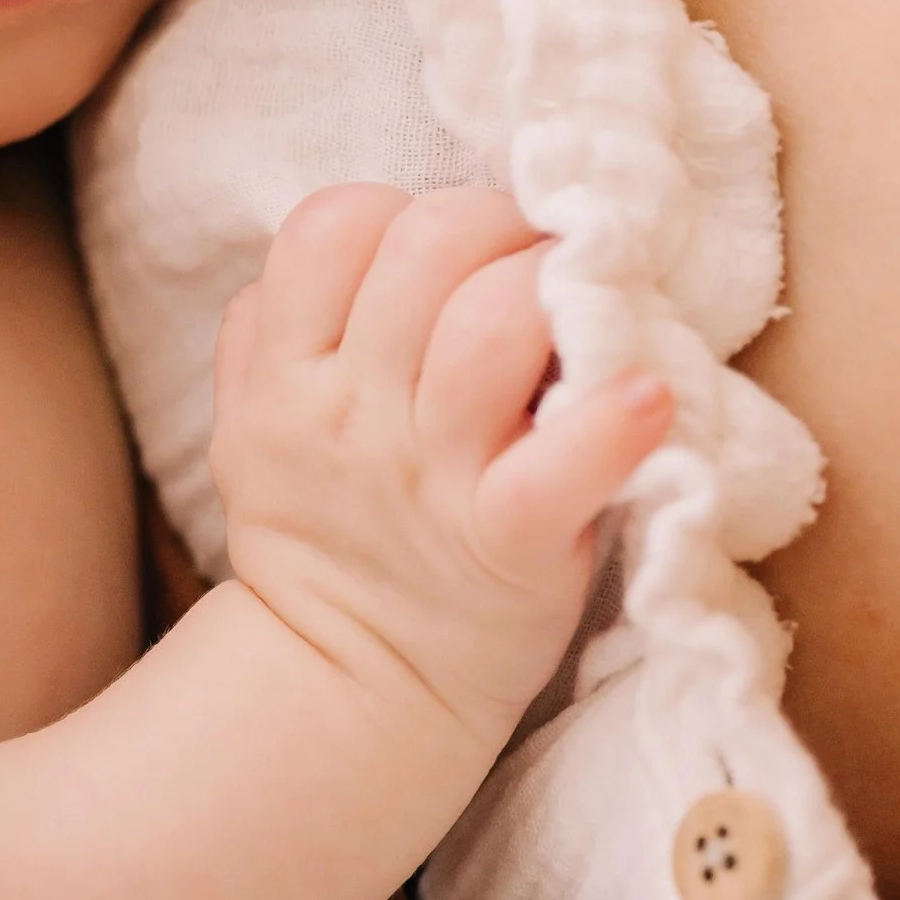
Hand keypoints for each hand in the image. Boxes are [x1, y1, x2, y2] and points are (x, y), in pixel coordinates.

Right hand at [210, 186, 669, 749]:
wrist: (347, 688)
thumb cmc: (326, 532)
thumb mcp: (252, 426)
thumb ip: (264, 328)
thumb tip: (326, 241)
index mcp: (289, 373)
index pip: (330, 224)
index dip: (398, 212)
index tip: (449, 255)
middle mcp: (355, 411)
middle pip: (425, 246)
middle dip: (497, 225)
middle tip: (538, 260)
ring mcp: (431, 477)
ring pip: (490, 326)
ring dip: (553, 290)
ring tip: (586, 307)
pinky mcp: (508, 544)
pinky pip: (558, 468)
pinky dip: (611, 425)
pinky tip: (647, 395)